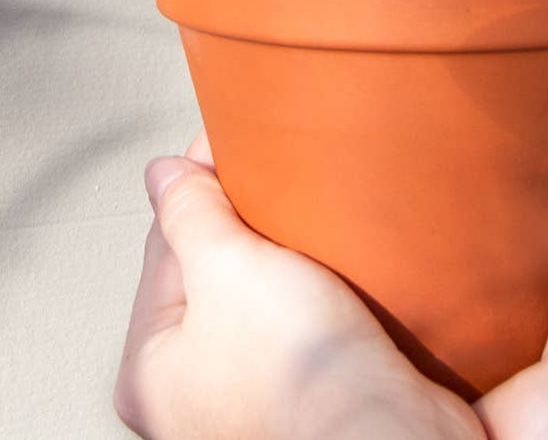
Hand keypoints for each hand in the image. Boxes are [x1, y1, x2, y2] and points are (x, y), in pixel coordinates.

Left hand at [114, 129, 483, 439]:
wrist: (395, 438)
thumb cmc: (301, 381)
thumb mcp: (227, 268)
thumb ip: (191, 213)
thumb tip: (163, 173)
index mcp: (152, 368)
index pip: (164, 246)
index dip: (199, 184)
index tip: (232, 139)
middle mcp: (198, 389)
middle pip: (214, 270)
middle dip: (244, 220)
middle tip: (274, 172)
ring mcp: (258, 393)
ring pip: (266, 290)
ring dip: (288, 249)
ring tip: (310, 210)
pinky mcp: (316, 390)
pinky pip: (310, 315)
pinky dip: (323, 282)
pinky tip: (339, 254)